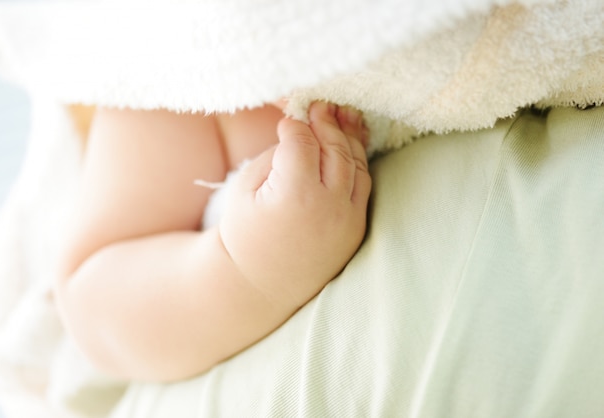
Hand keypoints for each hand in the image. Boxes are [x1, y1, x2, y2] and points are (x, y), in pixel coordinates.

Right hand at [219, 101, 370, 308]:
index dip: (294, 126)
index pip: (302, 142)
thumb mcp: (245, 189)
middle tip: (319, 108)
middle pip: (335, 147)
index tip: (287, 121)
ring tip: (339, 118)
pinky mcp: (356, 230)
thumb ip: (275, 155)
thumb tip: (299, 129)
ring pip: (356, 164)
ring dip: (348, 138)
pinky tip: (348, 146)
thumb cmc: (245, 232)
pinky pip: (363, 186)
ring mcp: (347, 220)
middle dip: (327, 122)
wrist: (258, 283)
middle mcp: (327, 207)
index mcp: (293, 195)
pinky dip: (356, 163)